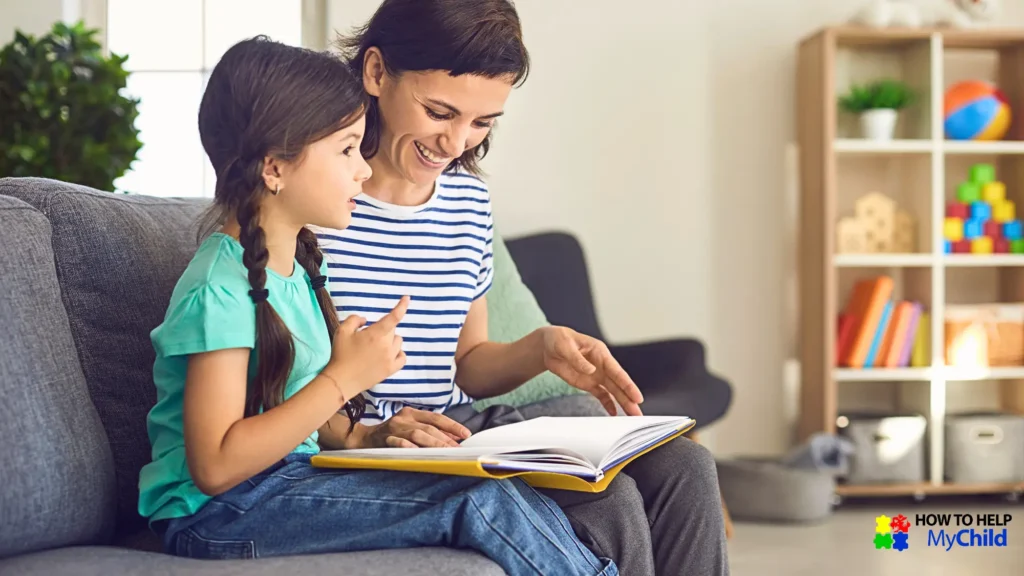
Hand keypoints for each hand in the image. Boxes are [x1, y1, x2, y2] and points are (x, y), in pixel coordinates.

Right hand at [327, 296, 408, 397]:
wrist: (341, 380)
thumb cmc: (341, 354)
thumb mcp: (342, 330)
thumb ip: (355, 319)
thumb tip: (366, 320)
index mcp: (375, 334)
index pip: (393, 317)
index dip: (401, 306)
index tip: (407, 298)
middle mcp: (386, 345)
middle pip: (392, 329)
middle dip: (383, 329)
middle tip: (369, 337)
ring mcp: (390, 358)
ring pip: (398, 342)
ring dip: (390, 340)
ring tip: (376, 347)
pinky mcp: (391, 370)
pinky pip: (402, 357)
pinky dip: (398, 353)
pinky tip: (389, 354)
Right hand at [355, 406, 471, 447]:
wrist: (363, 439)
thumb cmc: (392, 434)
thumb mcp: (410, 427)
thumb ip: (429, 430)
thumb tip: (454, 439)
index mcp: (412, 413)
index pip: (436, 417)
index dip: (452, 426)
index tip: (466, 435)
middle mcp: (404, 418)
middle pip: (429, 428)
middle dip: (446, 439)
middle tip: (458, 449)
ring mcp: (393, 428)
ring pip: (417, 435)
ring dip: (433, 444)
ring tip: (446, 453)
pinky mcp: (384, 439)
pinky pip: (398, 443)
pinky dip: (409, 447)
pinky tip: (418, 452)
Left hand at [539, 326, 643, 415]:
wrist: (549, 346)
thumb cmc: (559, 340)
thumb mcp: (565, 346)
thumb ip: (577, 358)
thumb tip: (590, 370)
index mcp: (600, 353)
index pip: (617, 371)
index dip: (628, 385)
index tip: (637, 397)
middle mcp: (602, 365)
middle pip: (618, 384)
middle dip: (629, 399)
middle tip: (638, 413)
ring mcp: (596, 375)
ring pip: (613, 391)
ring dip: (623, 403)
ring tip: (632, 415)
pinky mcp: (588, 383)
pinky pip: (601, 395)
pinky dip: (608, 404)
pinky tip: (614, 413)